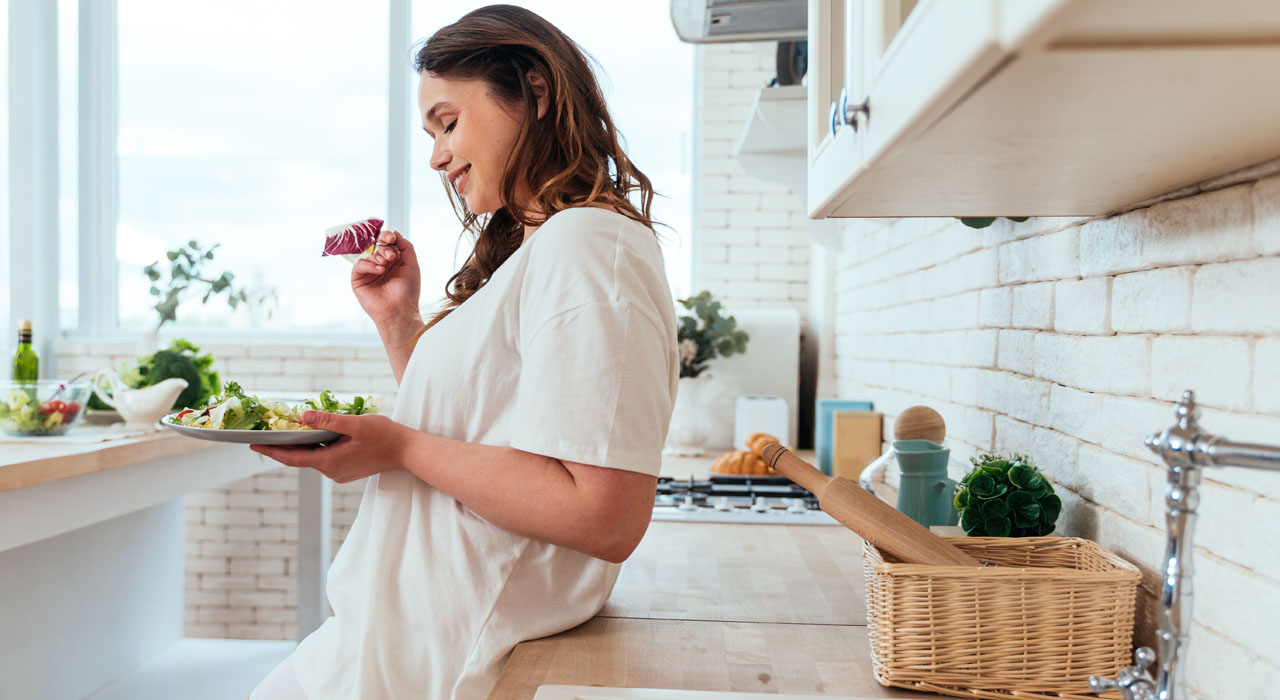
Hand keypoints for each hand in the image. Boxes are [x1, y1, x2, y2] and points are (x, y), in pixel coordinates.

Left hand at [249, 411, 409, 483]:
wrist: (407, 452)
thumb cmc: (385, 436)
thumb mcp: (356, 424)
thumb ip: (328, 421)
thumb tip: (303, 417)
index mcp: (330, 462)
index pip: (293, 458)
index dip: (272, 451)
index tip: (253, 445)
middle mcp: (332, 472)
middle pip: (301, 459)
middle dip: (282, 447)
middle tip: (264, 435)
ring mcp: (339, 473)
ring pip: (313, 458)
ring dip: (301, 447)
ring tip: (286, 432)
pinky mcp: (346, 470)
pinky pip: (324, 459)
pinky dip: (315, 449)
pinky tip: (314, 437)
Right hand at [352, 230, 421, 328]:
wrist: (400, 310)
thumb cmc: (408, 291)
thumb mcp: (412, 265)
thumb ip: (405, 246)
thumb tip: (394, 232)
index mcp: (393, 261)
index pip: (386, 243)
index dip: (387, 237)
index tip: (391, 238)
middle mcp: (380, 265)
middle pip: (376, 246)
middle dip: (383, 247)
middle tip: (391, 256)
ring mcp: (369, 273)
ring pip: (368, 254)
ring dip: (377, 256)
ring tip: (385, 265)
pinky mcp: (358, 280)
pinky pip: (359, 265)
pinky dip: (369, 265)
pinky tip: (379, 270)